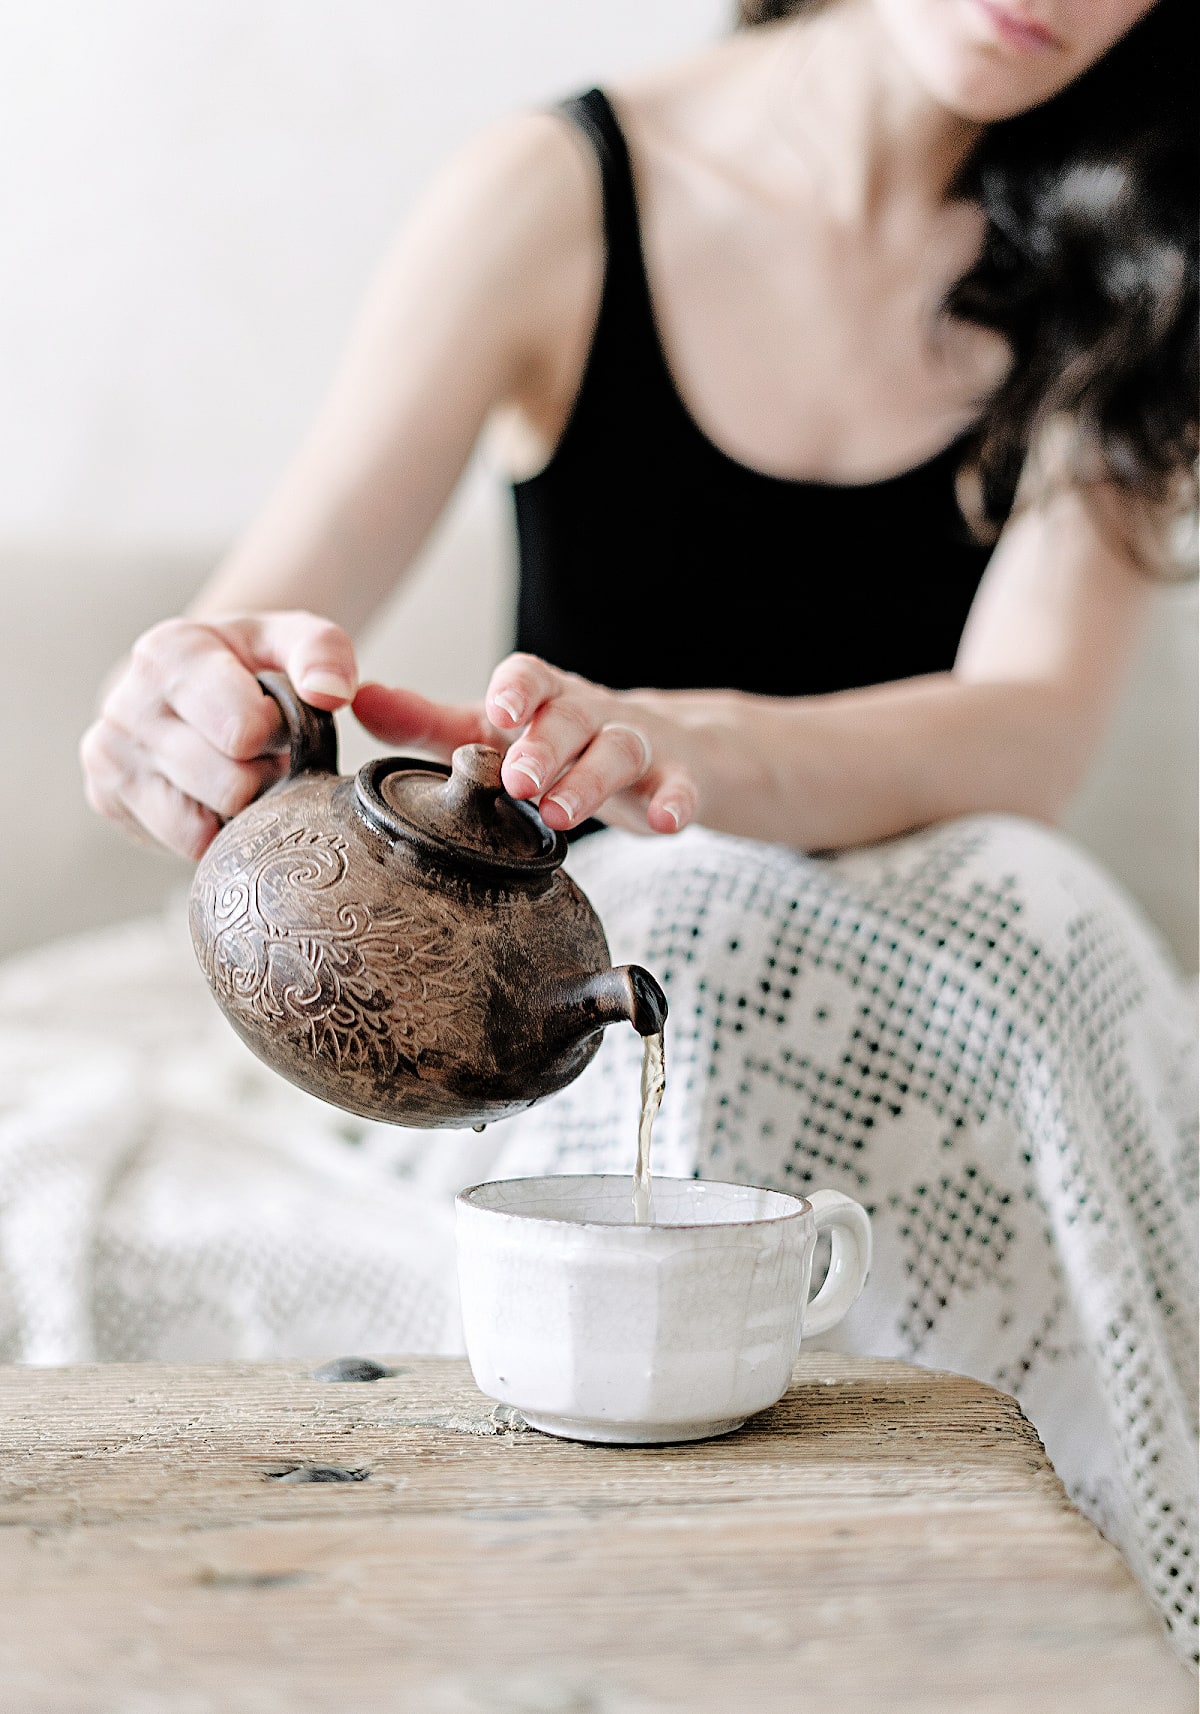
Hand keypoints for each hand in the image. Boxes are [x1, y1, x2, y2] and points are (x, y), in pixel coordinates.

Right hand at [80, 611, 358, 858]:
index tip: (274, 718)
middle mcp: (126, 704)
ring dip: (238, 806)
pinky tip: (211, 792)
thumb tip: (331, 692)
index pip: (244, 730)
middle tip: (261, 753)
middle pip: (232, 785)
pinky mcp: (107, 800)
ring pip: (204, 827)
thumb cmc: (243, 665)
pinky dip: (211, 828)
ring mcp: (108, 756)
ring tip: (236, 768)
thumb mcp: (287, 639)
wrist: (181, 684)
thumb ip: (323, 651)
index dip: (278, 733)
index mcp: (169, 653)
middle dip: (262, 775)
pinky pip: (186, 844)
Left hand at [353, 653, 697, 834]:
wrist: (671, 749)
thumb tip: (356, 700)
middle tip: (516, 782)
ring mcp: (639, 744)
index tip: (496, 710)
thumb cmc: (563, 743)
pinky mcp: (678, 779)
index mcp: (545, 697)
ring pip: (619, 751)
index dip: (515, 690)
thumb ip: (428, 723)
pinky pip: (681, 787)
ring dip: (591, 781)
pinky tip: (666, 824)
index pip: (530, 676)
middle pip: (571, 717)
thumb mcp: (496, 732)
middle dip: (544, 747)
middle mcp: (592, 712)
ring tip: (560, 817)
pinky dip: (676, 802)